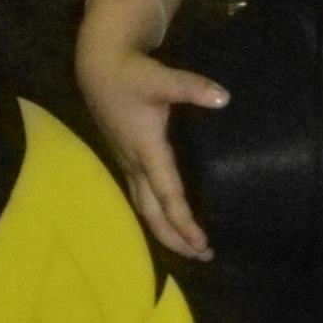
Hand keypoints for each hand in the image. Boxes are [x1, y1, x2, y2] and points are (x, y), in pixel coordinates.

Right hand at [76, 8, 228, 260]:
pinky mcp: (128, 158)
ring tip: (191, 247)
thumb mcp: (162, 78)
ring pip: (145, 208)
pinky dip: (158, 214)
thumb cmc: (131, 74)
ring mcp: (129, 163)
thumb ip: (192, 87)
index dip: (184, 222)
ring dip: (166, 230)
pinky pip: (142, 197)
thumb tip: (223, 98)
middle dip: (175, 238)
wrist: (99, 66)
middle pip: (153, 213)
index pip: (167, 196)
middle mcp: (135, 164)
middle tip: (203, 255)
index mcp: (146, 151)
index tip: (201, 242)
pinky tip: (171, 220)